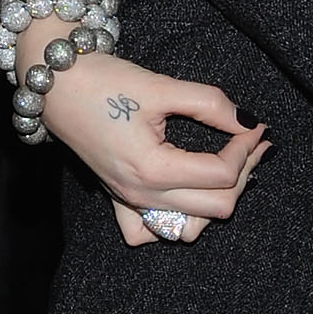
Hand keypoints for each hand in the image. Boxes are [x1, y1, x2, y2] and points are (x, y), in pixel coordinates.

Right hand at [38, 56, 269, 243]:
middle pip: (217, 207)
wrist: (55, 84)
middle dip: (243, 173)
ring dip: (216, 201)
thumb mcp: (161, 86)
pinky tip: (189, 193)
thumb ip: (211, 104)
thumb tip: (249, 122)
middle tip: (252, 142)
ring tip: (230, 166)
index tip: (257, 125)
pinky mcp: (119, 199)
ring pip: (191, 228)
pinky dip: (176, 221)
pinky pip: (151, 232)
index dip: (247, 148)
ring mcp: (128, 202)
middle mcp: (141, 195)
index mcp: (152, 169)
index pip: (222, 174)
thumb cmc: (102, 81)